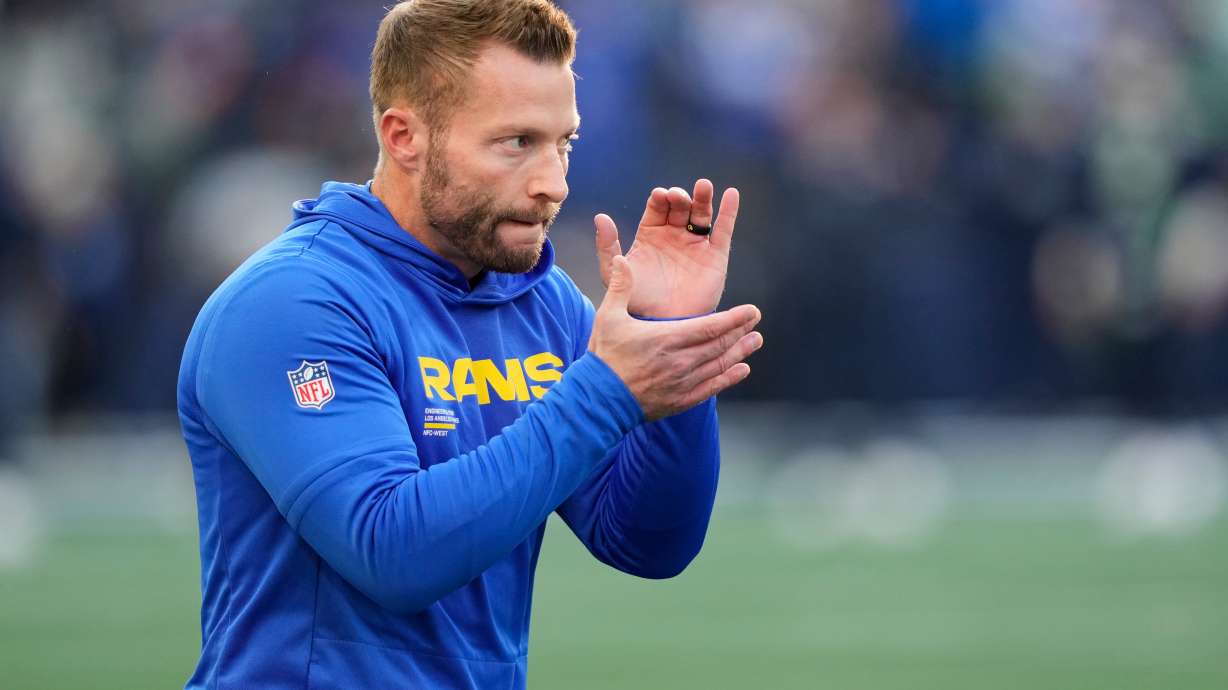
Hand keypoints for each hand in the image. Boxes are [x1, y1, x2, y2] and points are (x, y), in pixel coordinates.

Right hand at [588, 256, 762, 420]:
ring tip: (755, 342)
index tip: (751, 311)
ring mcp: (683, 382)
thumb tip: (622, 260)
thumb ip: (619, 287)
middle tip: (756, 323)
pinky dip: (729, 378)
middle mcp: (681, 361)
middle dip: (740, 332)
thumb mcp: (607, 317)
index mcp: (667, 338)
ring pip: (719, 365)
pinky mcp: (680, 400)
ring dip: (740, 352)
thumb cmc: (604, 357)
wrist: (598, 401)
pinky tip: (742, 370)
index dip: (734, 319)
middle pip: (720, 344)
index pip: (710, 327)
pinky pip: (711, 387)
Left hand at [595, 179, 737, 318]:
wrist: (662, 325)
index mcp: (651, 234)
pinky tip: (731, 194)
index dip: (660, 198)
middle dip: (680, 197)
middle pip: (680, 206)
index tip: (659, 196)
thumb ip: (607, 246)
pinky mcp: (716, 257)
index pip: (657, 207)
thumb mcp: (614, 273)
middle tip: (678, 197)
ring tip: (703, 186)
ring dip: (703, 198)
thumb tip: (600, 217)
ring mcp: (696, 245)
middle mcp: (674, 236)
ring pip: (701, 213)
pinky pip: (723, 230)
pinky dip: (729, 212)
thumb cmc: (636, 302)